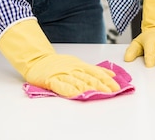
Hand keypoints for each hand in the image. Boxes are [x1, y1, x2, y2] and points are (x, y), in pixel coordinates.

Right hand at [0, 19, 119, 97]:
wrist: (38, 60)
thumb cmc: (59, 64)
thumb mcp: (79, 63)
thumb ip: (95, 70)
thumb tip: (112, 74)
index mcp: (80, 65)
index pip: (96, 72)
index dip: (107, 80)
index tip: (116, 86)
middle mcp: (73, 68)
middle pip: (89, 77)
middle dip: (101, 85)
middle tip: (111, 91)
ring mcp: (62, 73)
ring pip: (77, 81)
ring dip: (88, 87)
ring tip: (97, 93)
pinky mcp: (51, 79)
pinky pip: (61, 85)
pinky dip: (69, 89)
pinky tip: (75, 93)